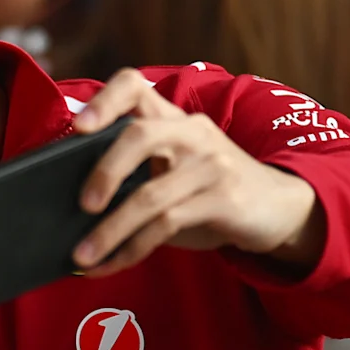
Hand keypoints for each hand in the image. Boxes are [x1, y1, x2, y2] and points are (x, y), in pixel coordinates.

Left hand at [64, 70, 323, 275]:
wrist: (279, 206)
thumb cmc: (209, 188)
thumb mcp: (175, 167)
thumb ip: (134, 171)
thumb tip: (69, 203)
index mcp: (171, 118)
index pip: (133, 85)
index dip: (103, 100)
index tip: (79, 127)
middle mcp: (191, 132)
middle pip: (138, 136)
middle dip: (103, 171)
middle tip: (82, 205)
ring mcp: (210, 164)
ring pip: (149, 195)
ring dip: (110, 231)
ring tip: (82, 255)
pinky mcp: (224, 198)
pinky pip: (166, 224)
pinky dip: (131, 249)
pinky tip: (110, 264)